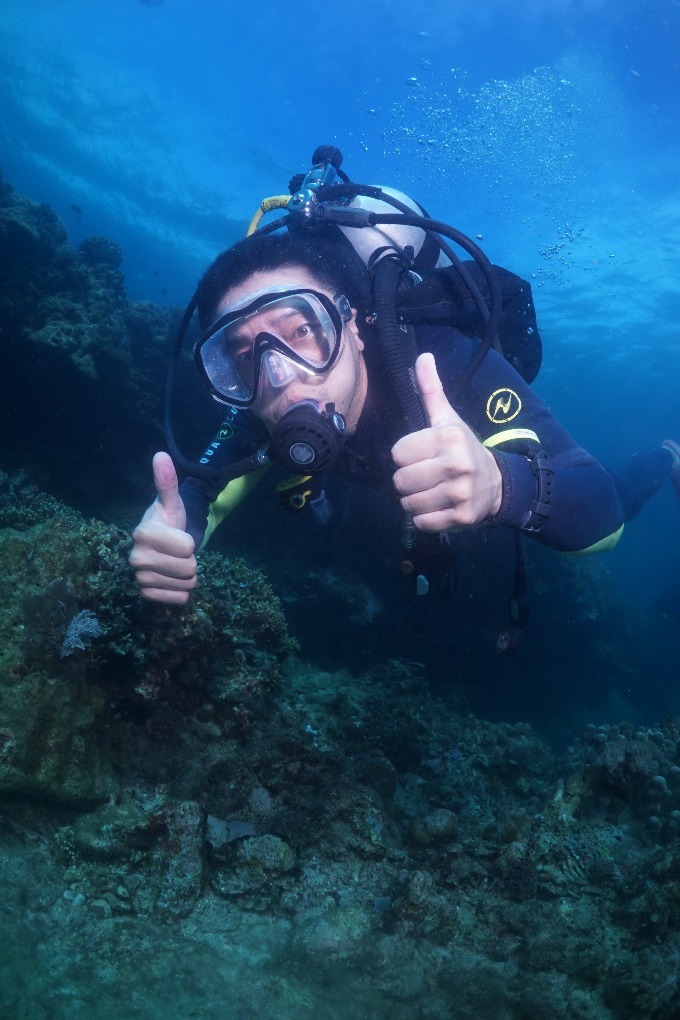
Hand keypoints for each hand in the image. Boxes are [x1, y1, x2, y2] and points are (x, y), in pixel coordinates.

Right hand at [129, 452, 196, 603]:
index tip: (177, 535)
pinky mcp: (146, 595)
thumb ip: (167, 481)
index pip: (187, 547)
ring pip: (186, 585)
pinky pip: (179, 599)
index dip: (189, 541)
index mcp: (142, 533)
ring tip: (175, 563)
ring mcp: (139, 579)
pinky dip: (182, 591)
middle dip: (191, 561)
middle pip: (188, 568)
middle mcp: (135, 558)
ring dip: (188, 576)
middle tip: (178, 552)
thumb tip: (160, 455)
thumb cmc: (168, 521)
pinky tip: (172, 579)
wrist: (160, 546)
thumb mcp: (172, 502)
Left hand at [391, 353, 502, 532]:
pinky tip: (438, 507)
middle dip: (408, 480)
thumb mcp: (448, 418)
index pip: (397, 453)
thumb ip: (431, 390)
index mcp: (448, 438)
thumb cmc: (463, 447)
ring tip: (430, 491)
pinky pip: (421, 523)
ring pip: (407, 504)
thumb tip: (423, 355)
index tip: (422, 455)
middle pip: (400, 480)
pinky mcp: (461, 518)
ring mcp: (460, 494)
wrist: (497, 484)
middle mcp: (456, 465)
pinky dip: (424, 518)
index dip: (405, 456)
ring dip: (413, 501)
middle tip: (425, 476)